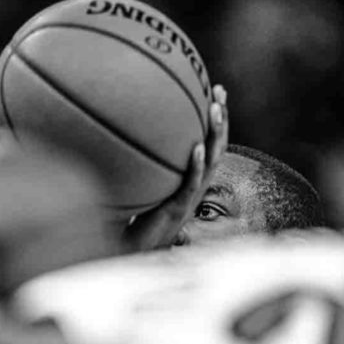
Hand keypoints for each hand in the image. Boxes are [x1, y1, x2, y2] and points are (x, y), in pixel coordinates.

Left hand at [123, 84, 227, 251]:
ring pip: (210, 163)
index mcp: (192, 180)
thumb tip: (121, 130)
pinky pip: (190, 184)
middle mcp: (196, 187)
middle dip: (221, 120)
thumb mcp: (143, 185)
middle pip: (217, 149)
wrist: (134, 250)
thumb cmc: (135, 218)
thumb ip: (141, 162)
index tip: (217, 93)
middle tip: (220, 93)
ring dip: (215, 136)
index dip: (217, 122)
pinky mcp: (178, 209)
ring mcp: (190, 197)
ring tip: (215, 111)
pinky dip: (194, 166)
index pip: (210, 146)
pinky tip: (194, 148)